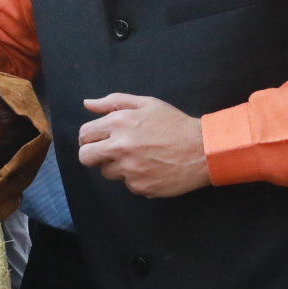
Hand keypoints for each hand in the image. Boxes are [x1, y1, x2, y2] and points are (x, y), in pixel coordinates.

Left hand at [77, 94, 211, 197]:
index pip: (84, 135)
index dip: (90, 137)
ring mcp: (129, 170)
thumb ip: (113, 102)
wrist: (202, 150)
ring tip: (140, 157)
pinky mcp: (139, 186)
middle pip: (85, 157)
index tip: (100, 139)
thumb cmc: (175, 124)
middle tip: (110, 152)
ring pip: (107, 172)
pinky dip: (137, 178)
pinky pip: (128, 184)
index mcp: (119, 123)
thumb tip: (87, 104)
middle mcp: (119, 147)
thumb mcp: (147, 104)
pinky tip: (152, 168)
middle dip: (93, 154)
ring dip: (117, 166)